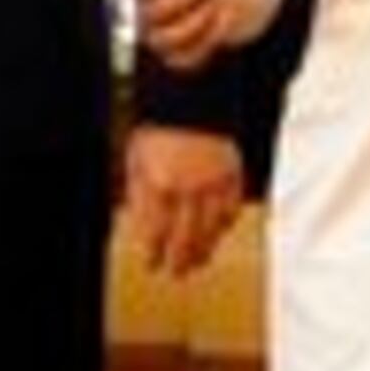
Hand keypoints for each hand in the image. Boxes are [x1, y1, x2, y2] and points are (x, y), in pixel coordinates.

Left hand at [122, 123, 245, 277]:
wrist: (190, 96)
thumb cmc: (158, 127)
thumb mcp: (136, 158)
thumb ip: (138, 193)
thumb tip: (139, 225)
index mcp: (160, 184)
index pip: (156, 233)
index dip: (153, 254)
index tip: (151, 266)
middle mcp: (188, 188)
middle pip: (185, 238)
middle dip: (179, 261)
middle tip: (176, 274)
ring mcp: (213, 182)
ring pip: (211, 230)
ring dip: (204, 250)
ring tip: (198, 262)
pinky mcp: (233, 174)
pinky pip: (231, 209)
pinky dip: (225, 225)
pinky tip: (218, 233)